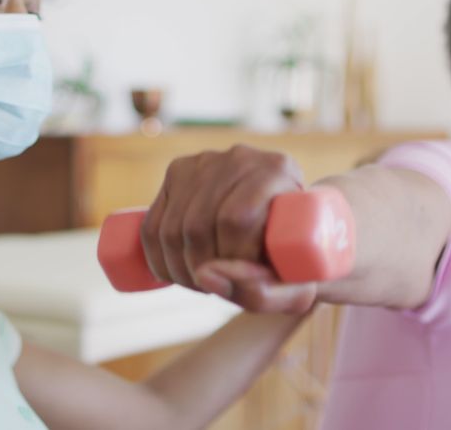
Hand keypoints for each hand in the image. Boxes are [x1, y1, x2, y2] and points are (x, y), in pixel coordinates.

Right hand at [139, 145, 313, 311]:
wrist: (284, 221)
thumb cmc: (295, 257)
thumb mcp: (298, 283)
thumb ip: (265, 293)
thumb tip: (207, 279)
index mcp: (278, 170)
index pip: (237, 218)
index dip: (232, 259)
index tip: (242, 280)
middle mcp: (240, 157)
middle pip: (200, 224)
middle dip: (203, 270)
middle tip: (218, 288)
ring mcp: (204, 161)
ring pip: (172, 228)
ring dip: (180, 270)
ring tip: (201, 283)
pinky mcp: (177, 172)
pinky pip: (152, 224)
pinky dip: (158, 259)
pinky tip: (176, 273)